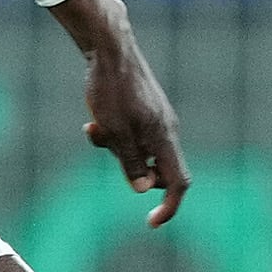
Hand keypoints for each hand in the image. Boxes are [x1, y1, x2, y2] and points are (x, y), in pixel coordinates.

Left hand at [48, 0, 189, 227]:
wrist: (109, 48)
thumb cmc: (111, 89)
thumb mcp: (115, 132)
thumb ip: (130, 162)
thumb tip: (144, 189)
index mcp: (164, 137)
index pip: (178, 181)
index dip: (169, 206)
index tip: (151, 223)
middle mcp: (166, 129)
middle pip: (155, 168)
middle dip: (128, 168)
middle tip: (104, 144)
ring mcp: (155, 119)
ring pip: (137, 150)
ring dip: (113, 148)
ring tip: (94, 126)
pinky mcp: (144, 110)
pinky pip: (131, 134)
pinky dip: (113, 134)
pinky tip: (93, 121)